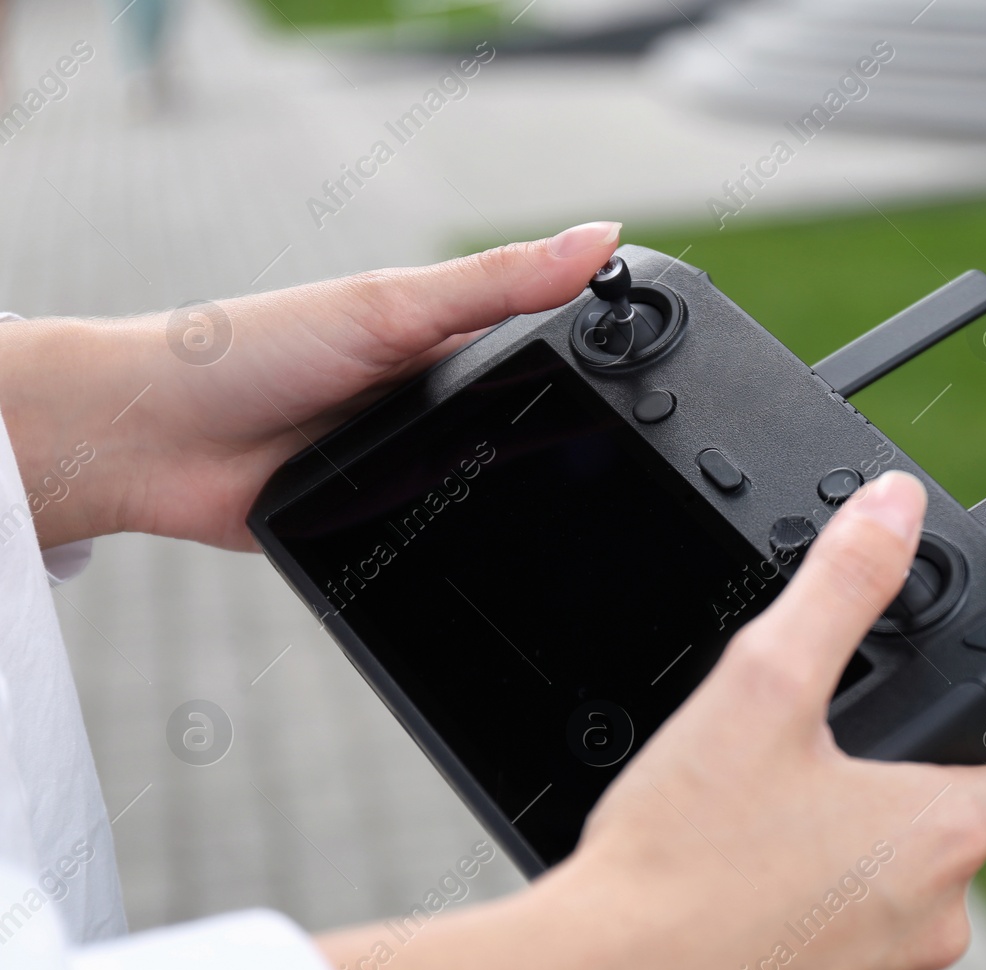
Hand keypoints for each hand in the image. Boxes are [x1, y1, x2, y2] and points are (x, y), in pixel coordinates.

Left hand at [0, 221, 620, 549]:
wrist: (157, 444)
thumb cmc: (250, 351)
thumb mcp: (391, 306)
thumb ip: (496, 283)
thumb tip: (599, 236)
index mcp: (450, 339)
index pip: (553, 345)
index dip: (609, 357)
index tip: (666, 369)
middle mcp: (440, 404)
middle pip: (538, 427)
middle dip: (575, 448)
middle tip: (621, 465)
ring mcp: (418, 467)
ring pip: (501, 494)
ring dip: (522, 505)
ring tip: (568, 518)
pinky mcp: (392, 526)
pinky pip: (452, 543)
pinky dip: (471, 549)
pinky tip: (497, 554)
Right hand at [316, 470, 985, 969]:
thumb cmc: (685, 853)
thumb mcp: (766, 684)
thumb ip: (842, 585)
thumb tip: (895, 507)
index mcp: (941, 838)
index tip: (939, 721)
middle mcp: (930, 924)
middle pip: (953, 838)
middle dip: (899, 794)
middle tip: (819, 760)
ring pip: (893, 898)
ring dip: (851, 859)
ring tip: (766, 821)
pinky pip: (838, 950)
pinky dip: (805, 915)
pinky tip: (736, 885)